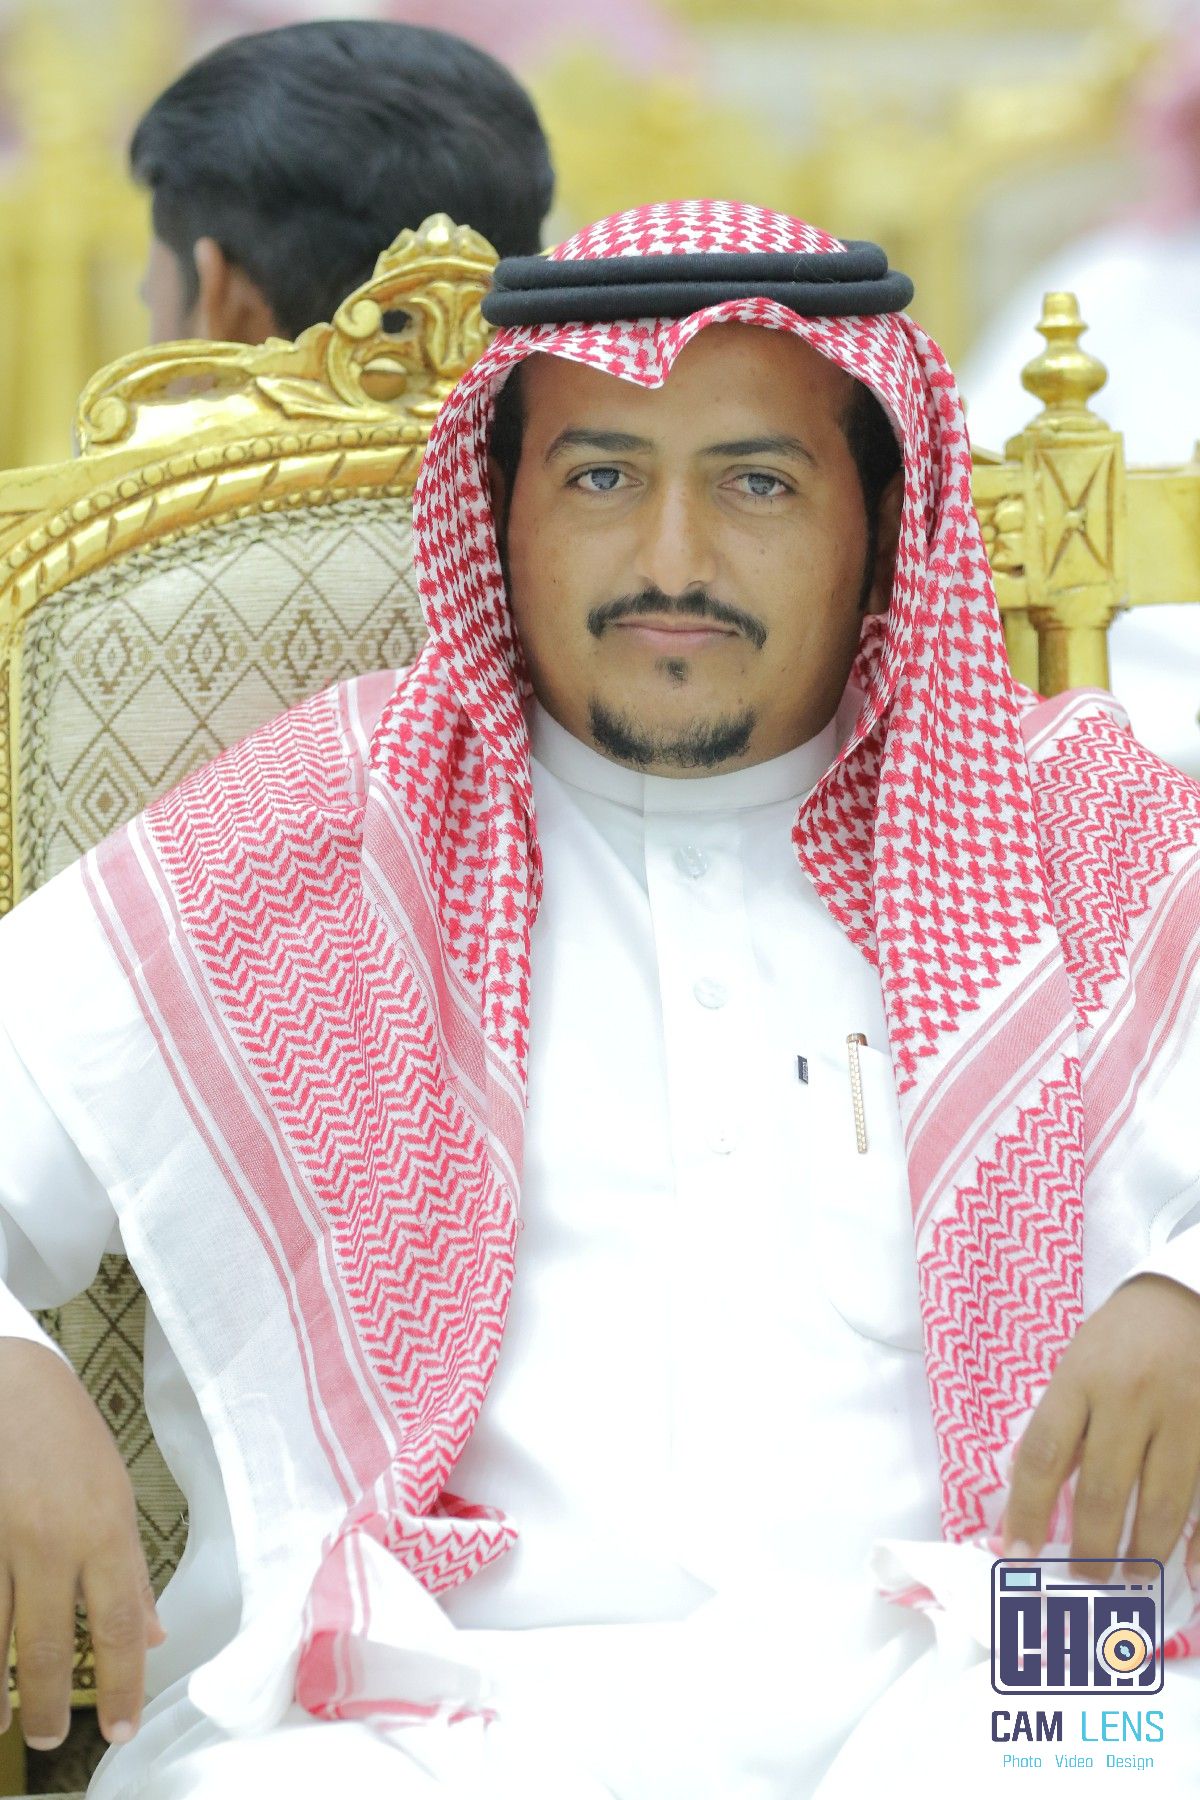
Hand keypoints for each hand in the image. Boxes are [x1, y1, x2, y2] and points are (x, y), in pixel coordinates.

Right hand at [0, 1338, 164, 1750]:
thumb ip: (130, 1569)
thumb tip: (153, 1634)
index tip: (122, 1730)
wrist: (6, 1379)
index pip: (118, 1627)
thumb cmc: (67, 1433)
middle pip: (49, 1646)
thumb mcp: (115, 1491)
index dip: (123, 1686)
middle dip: (48, 1705)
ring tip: (0, 1721)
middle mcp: (51, 1543)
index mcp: (103, 1529)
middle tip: (48, 1740)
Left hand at [1002, 1274, 1199, 1576]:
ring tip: (1127, 1581)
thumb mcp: (1076, 1367)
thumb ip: (1062, 1429)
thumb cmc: (1120, 1340)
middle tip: (1083, 1582)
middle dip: (1090, 1550)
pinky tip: (1187, 1571)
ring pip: (1160, 1507)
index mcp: (1081, 1379)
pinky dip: (1197, 1542)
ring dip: (1141, 1555)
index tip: (1018, 1554)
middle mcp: (1129, 1398)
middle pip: (1103, 1492)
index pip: (1044, 1456)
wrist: (1185, 1298)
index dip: (1028, 1511)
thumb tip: (1036, 1505)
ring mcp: (1181, 1417)